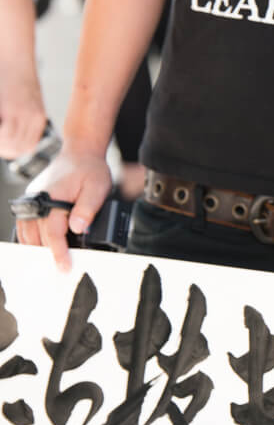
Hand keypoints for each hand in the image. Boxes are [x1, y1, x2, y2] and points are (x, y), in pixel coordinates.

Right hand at [0, 67, 46, 158]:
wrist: (15, 59)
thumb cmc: (16, 78)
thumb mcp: (24, 100)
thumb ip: (21, 117)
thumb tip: (9, 136)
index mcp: (39, 118)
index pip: (28, 147)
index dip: (13, 151)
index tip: (3, 148)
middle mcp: (34, 118)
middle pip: (19, 148)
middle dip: (4, 149)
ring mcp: (24, 114)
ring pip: (11, 142)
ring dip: (1, 142)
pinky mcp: (13, 108)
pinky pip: (6, 132)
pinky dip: (1, 134)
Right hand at [15, 148, 111, 271]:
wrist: (80, 152)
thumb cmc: (90, 169)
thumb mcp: (98, 187)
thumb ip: (88, 208)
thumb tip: (77, 228)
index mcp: (53, 199)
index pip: (53, 234)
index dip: (58, 253)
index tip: (64, 267)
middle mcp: (38, 200)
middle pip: (37, 237)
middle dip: (46, 255)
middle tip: (57, 272)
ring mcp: (32, 200)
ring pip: (27, 233)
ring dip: (36, 248)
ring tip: (49, 263)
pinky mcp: (32, 200)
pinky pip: (26, 224)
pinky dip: (31, 237)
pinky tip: (41, 247)